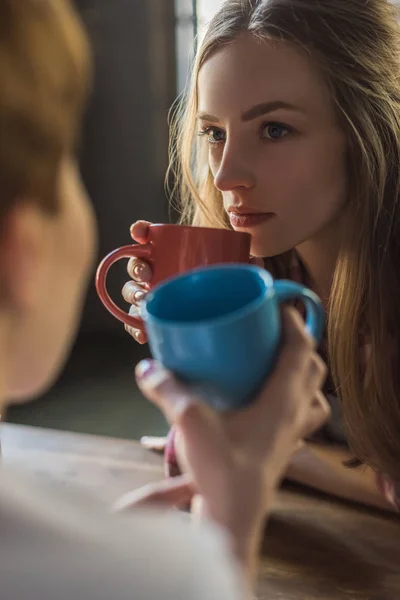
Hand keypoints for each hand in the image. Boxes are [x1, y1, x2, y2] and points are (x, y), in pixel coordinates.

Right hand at [116, 308, 328, 580]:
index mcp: (283, 399)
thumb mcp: (191, 422)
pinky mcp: (283, 448)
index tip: (277, 305)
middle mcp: (295, 413)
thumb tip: (147, 367)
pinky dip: (292, 399)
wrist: (233, 517)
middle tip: (271, 333)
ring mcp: (293, 433)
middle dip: (298, 344)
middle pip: (312, 369)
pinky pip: (301, 415)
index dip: (294, 322)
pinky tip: (265, 401)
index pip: (301, 349)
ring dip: (301, 373)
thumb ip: (168, 390)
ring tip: (275, 364)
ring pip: (313, 394)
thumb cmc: (222, 469)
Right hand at [121, 221, 262, 345]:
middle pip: (137, 266)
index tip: (140, 232)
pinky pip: (137, 324)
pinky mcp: (153, 319)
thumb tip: (256, 260)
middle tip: (147, 273)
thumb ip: (244, 263)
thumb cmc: (222, 284)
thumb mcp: (232, 268)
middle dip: (137, 266)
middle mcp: (157, 272)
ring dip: (133, 295)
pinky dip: (136, 328)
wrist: (221, 312)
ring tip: (143, 300)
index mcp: (171, 253)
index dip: (140, 232)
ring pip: (133, 293)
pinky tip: (143, 333)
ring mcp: (153, 296)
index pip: (149, 237)